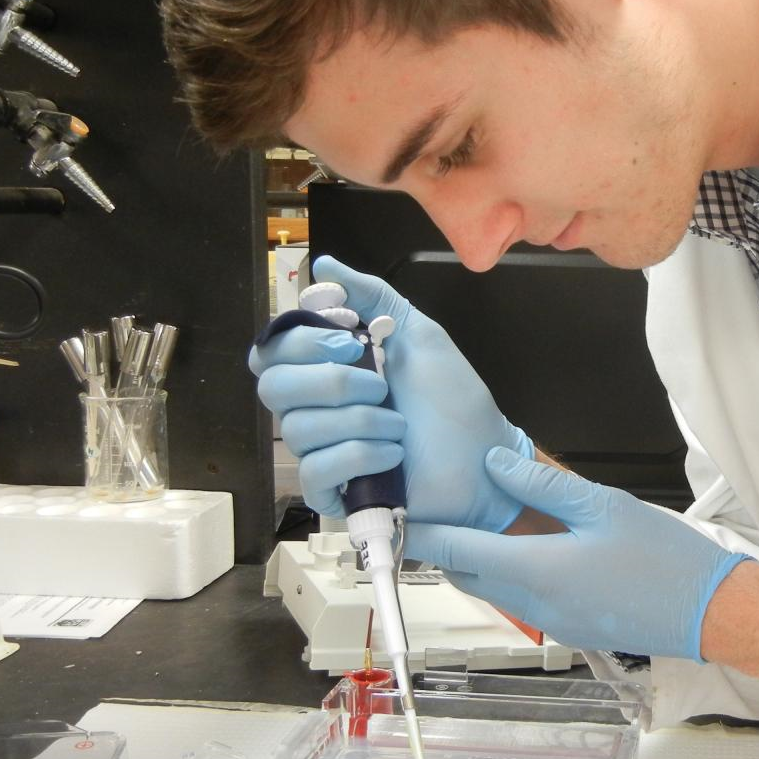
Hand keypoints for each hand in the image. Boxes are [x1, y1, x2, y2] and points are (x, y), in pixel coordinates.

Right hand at [249, 255, 532, 525]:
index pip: (272, 351)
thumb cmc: (453, 399)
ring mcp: (322, 452)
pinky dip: (358, 455)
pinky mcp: (334, 492)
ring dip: (359, 421)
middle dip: (332, 382)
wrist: (485, 455)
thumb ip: (370, 296)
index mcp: (326, 368)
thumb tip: (323, 265)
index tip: (352, 343)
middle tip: (381, 387)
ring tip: (400, 426)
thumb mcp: (416, 332)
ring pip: (297, 429)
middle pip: (273, 387)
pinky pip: (315, 471)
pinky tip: (393, 454)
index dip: (303, 343)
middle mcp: (315, 408)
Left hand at [405, 447, 749, 660]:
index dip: (421, 534)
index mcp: (535, 571)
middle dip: (444, 547)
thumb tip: (495, 466)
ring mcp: (550, 621)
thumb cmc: (666, 560)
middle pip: (467, 576)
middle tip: (432, 510)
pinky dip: (507, 573)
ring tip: (474, 520)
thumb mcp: (603, 505)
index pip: (456, 552)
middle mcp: (533, 604)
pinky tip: (524, 545)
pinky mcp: (568, 626)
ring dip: (477, 560)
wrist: (710, 613)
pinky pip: (521, 599)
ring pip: (493, 589)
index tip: (396, 515)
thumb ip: (542, 484)